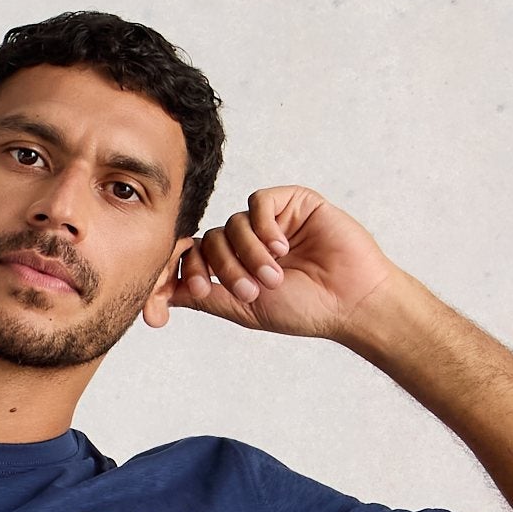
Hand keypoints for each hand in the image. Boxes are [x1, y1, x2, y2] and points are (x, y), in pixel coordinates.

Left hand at [171, 185, 399, 340]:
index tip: (176, 303)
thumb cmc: (303, 309)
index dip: (177, 276)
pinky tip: (283, 248)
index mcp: (232, 267)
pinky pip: (258, 202)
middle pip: (209, 241)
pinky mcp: (292, 203)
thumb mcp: (242, 308)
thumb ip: (204, 296)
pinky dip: (264, 227)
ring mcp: (269, 221)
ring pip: (232, 224)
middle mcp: (247, 242)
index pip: (191, 258)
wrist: (350, 300)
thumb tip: (161, 293)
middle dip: (223, 269)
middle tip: (249, 290)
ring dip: (249, 253)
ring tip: (275, 276)